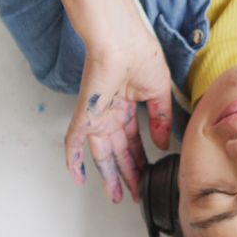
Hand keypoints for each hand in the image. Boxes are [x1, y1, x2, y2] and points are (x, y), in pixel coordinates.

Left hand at [64, 10, 172, 203]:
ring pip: (101, 153)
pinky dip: (74, 160)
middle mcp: (111, 112)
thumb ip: (160, 118)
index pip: (133, 139)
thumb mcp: (159, 91)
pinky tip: (76, 178)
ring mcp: (97, 115)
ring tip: (116, 196)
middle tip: (134, 194)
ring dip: (109, 176)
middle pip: (118, 151)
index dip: (141, 158)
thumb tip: (162, 143)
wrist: (120, 39)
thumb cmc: (139, 53)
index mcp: (128, 105)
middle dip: (127, 174)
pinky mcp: (85, 114)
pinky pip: (75, 141)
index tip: (148, 175)